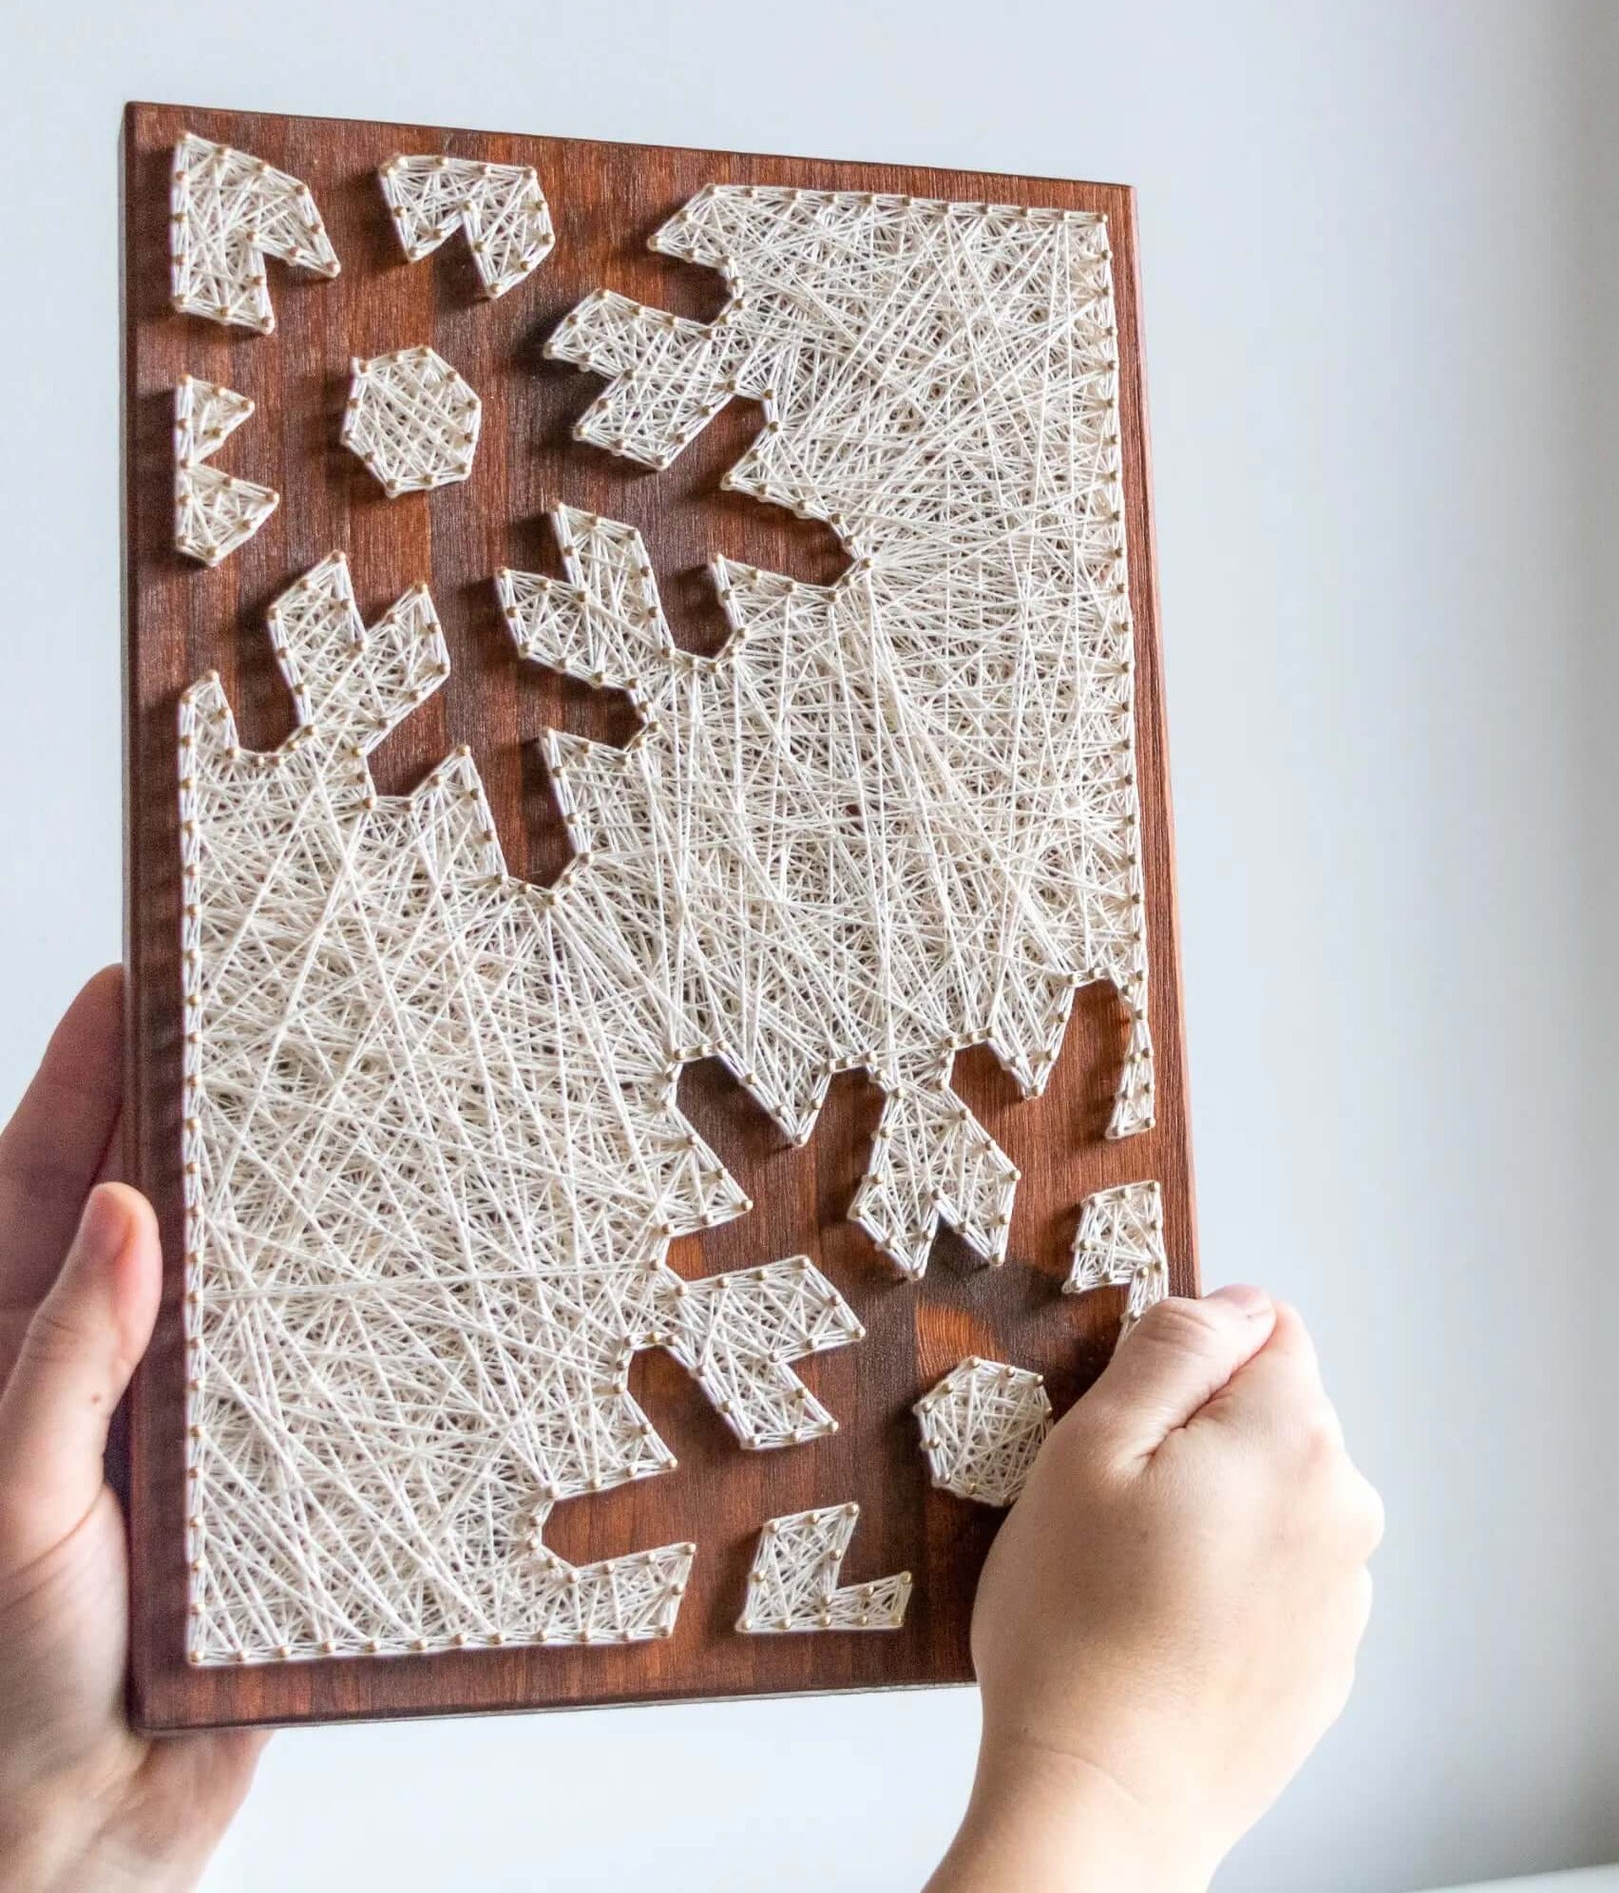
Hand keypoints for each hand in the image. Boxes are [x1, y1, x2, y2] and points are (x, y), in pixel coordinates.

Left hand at [0, 969, 264, 1891]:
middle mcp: (100, 1384)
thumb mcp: (3, 1510)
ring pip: (244, 1294)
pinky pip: (315, 1392)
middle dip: (197, 1117)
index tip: (131, 984)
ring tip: (348, 1114)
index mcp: (10, 1365)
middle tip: (261, 1019)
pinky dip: (356, 1333)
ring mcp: (183, 1436)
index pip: (47, 1185)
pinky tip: (407, 1282)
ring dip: (288, 1215)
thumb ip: (59, 1363)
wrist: (74, 1855)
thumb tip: (129, 1209)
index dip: (84, 1080)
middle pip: (157, 1217)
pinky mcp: (262, 1497)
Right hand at [929, 1287, 1381, 1892]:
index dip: (1190, 1360)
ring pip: (1276, 1500)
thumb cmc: (1077, 1629)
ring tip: (1136, 1581)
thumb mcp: (1090, 1449)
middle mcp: (1344, 1508)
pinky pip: (1279, 1579)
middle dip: (1203, 1437)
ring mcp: (1343, 1594)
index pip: (1268, 1330)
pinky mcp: (1326, 1663)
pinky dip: (1232, 1586)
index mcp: (1292, 1438)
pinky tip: (1165, 1632)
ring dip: (1220, 1514)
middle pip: (1275, 1416)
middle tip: (1117, 1508)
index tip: (1134, 1420)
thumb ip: (1173, 1350)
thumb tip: (1235, 1301)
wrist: (1103, 1802)